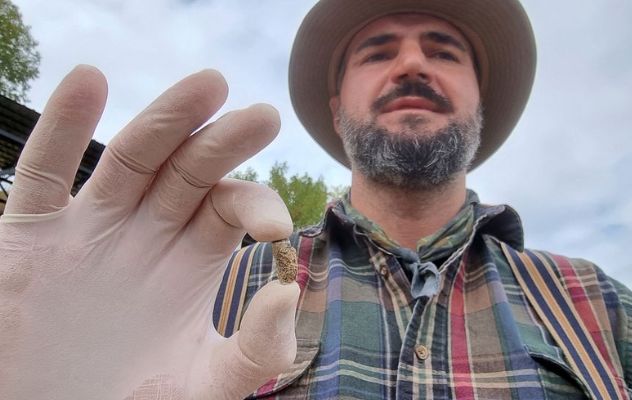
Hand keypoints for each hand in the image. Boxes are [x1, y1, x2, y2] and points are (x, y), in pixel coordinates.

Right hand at [0, 66, 298, 398]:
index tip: (274, 227)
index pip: (229, 205)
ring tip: (208, 86)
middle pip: (189, 170)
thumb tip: (288, 291)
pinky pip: (43, 173)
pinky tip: (88, 81)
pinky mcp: (32, 234)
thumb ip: (253, 349)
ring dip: (166, 120)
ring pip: (129, 159)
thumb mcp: (202, 384)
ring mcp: (90, 226)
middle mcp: (147, 230)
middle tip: (263, 117)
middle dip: (223, 143)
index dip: (255, 203)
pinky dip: (60, 127)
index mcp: (192, 256)